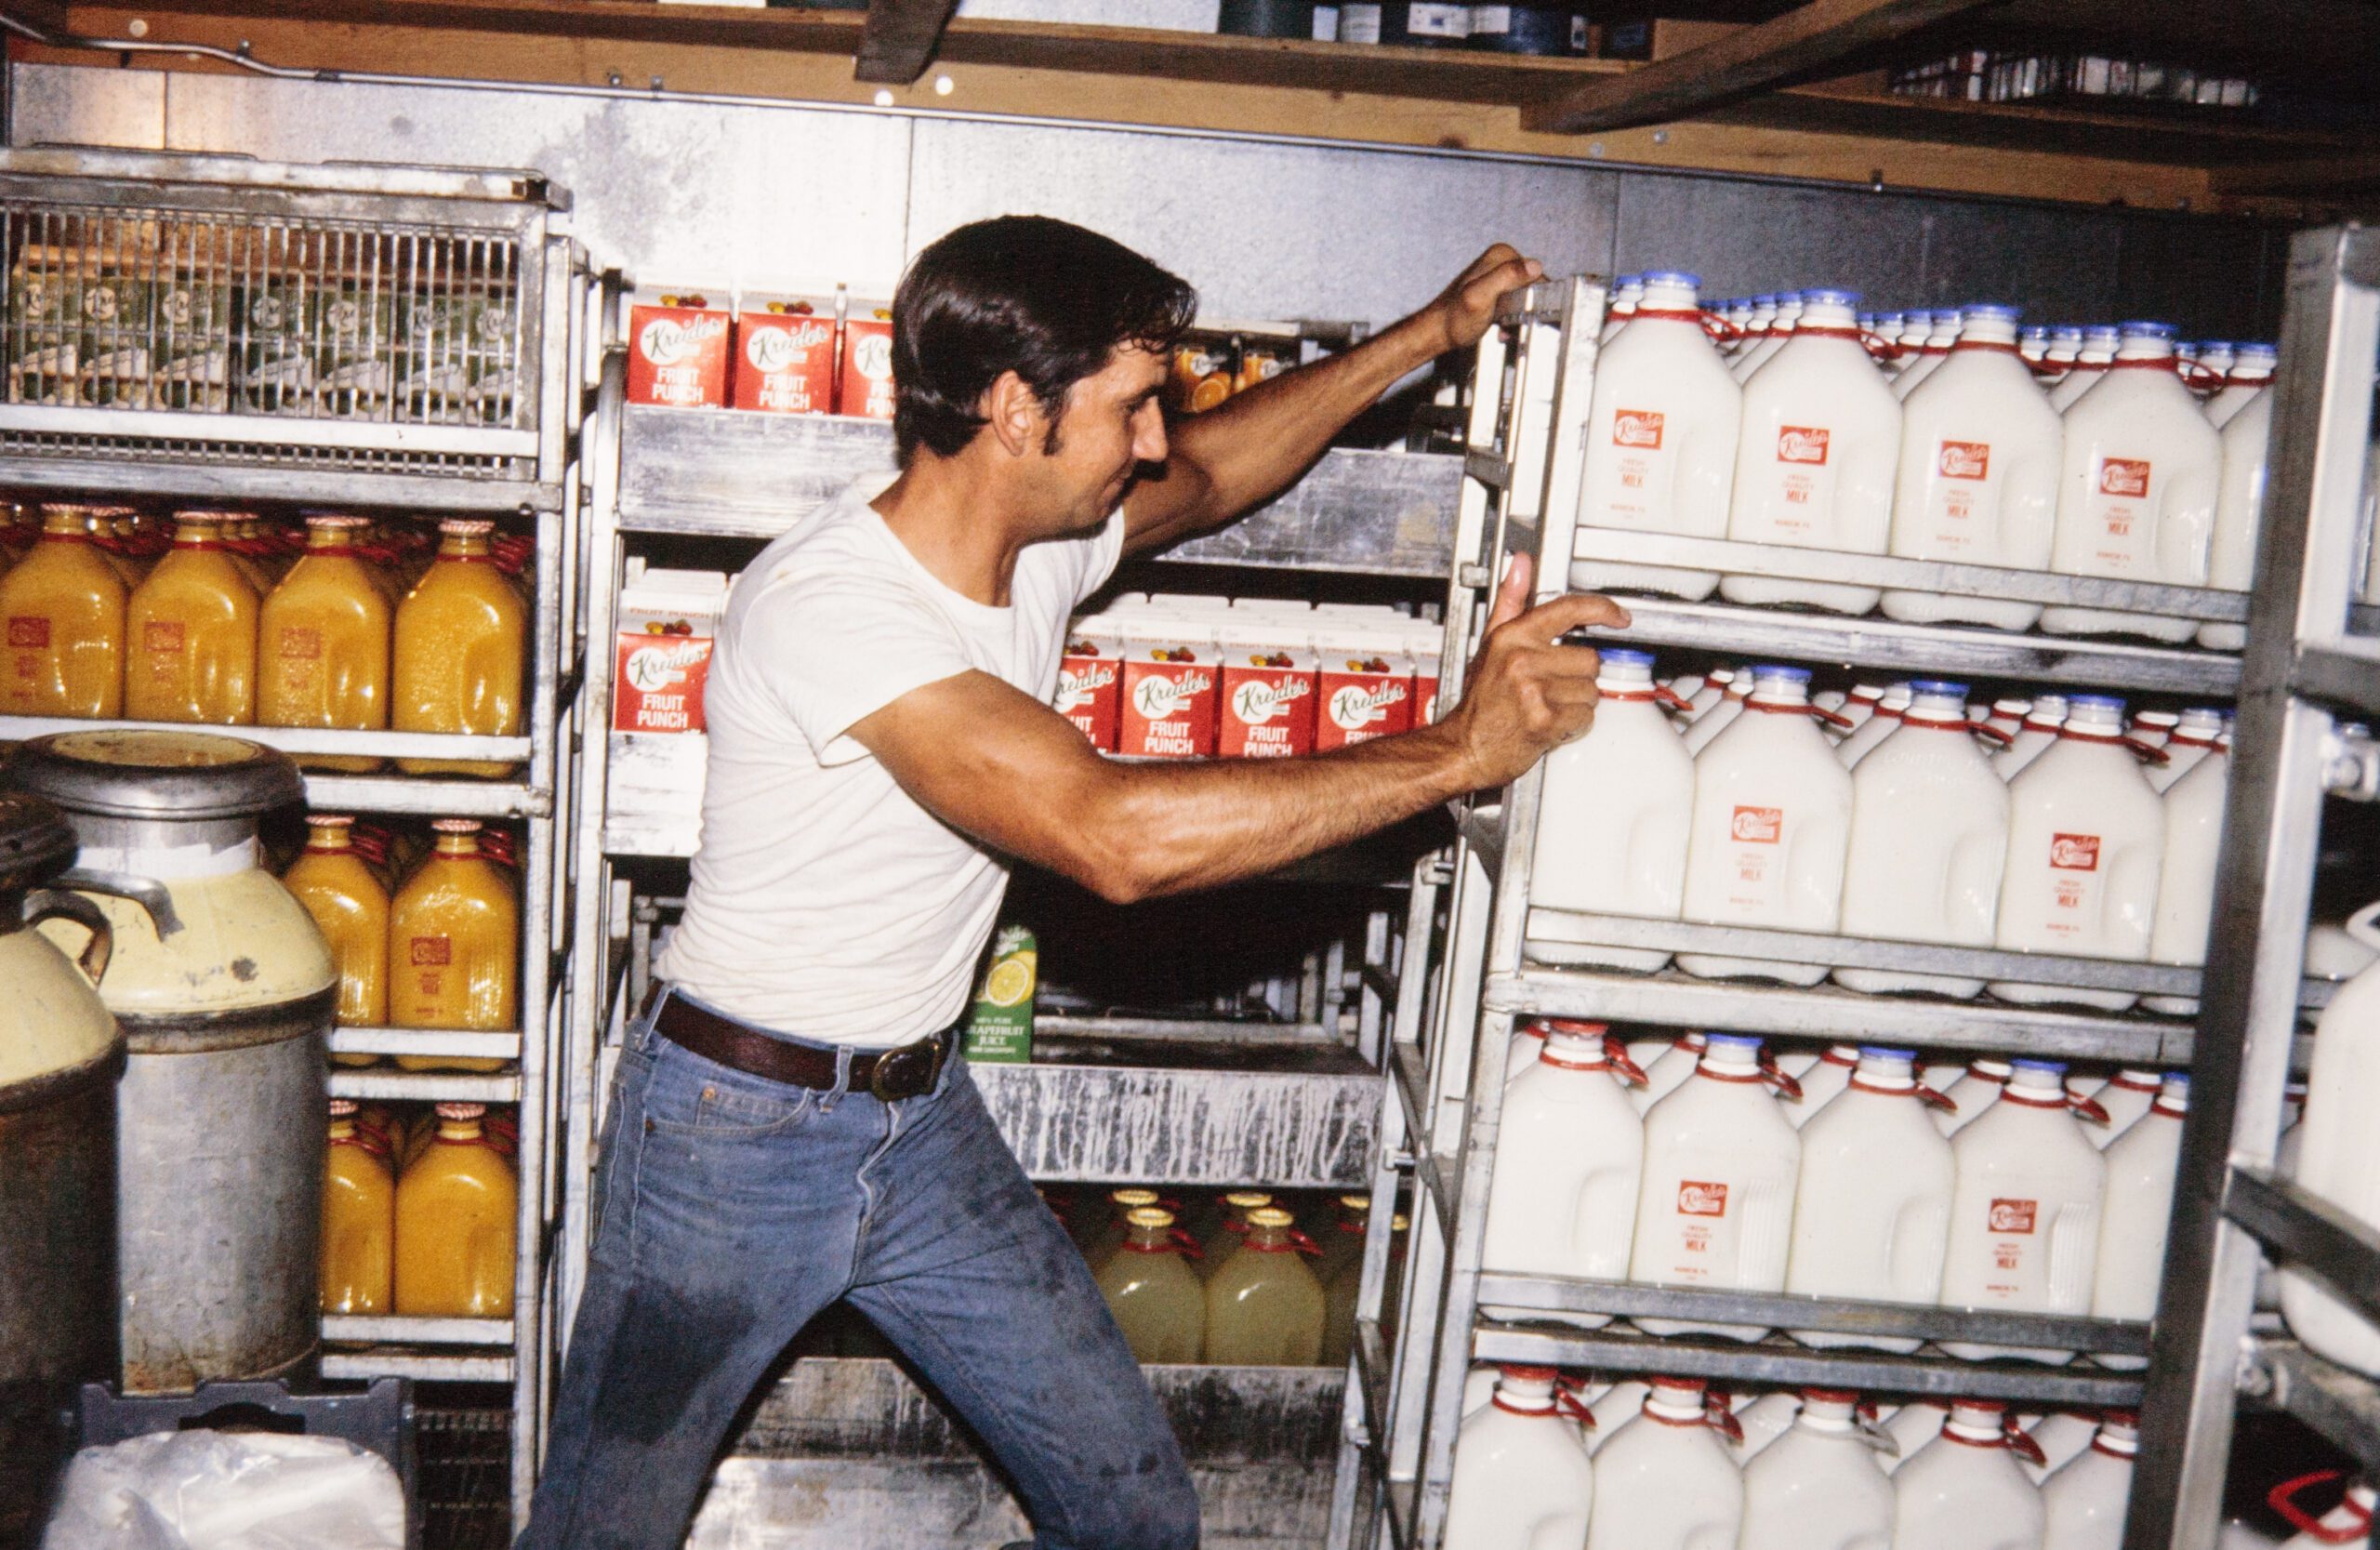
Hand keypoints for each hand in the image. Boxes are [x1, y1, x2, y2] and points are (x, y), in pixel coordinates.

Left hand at [1426, 244, 1545, 354]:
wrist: (1437, 333)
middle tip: (1509, 323)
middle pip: (1532, 285)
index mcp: (1502, 255)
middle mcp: (1501, 260)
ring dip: (1519, 316)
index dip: (1533, 298)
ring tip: (1503, 327)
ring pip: (1526, 296)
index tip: (1520, 314)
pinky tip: (1500, 327)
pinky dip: (1512, 318)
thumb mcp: (1481, 296)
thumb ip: (1506, 278)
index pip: (1537, 274)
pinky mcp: (1496, 289)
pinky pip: (1516, 304)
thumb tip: (1534, 266)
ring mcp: (1498, 274)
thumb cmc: (1454, 319)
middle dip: (1526, 308)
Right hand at [1442, 553, 1630, 789]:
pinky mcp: (1545, 719)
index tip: (1619, 616)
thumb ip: (1510, 602)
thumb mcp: (1490, 645)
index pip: (1568, 609)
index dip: (1602, 610)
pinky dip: (1574, 725)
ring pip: (1591, 691)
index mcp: (1512, 636)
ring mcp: (1534, 690)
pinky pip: (1585, 716)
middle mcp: (1523, 660)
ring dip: (1577, 703)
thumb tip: (1521, 564)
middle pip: (1589, 659)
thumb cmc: (1480, 701)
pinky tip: (1550, 723)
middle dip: (1578, 677)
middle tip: (1552, 688)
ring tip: (1548, 707)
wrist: (1464, 748)